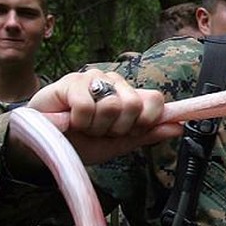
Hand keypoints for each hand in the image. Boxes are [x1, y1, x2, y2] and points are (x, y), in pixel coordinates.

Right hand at [10, 69, 180, 168]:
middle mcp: (115, 83)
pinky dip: (79, 122)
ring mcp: (93, 79)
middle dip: (118, 128)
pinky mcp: (72, 81)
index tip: (129, 132)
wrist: (46, 146)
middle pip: (134, 105)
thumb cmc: (82, 142)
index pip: (155, 99)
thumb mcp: (119, 143)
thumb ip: (148, 134)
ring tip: (84, 126)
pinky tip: (70, 121)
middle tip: (101, 131)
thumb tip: (178, 126)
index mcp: (129, 96)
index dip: (146, 121)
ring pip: (112, 106)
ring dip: (96, 126)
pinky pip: (87, 106)